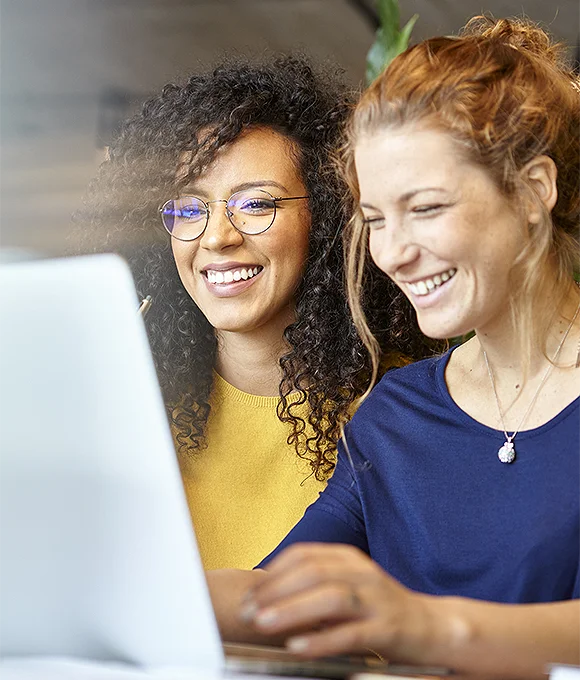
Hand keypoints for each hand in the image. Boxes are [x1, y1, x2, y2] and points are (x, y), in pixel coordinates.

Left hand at [239, 543, 433, 662]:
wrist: (431, 627)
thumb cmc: (381, 609)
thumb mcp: (349, 587)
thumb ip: (316, 585)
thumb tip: (269, 595)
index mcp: (349, 558)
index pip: (304, 555)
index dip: (273, 572)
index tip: (251, 593)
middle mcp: (362, 572)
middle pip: (313, 572)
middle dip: (275, 591)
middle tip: (249, 611)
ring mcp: (376, 599)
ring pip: (330, 597)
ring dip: (292, 610)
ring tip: (264, 623)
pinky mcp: (387, 629)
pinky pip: (351, 633)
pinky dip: (322, 639)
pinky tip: (298, 647)